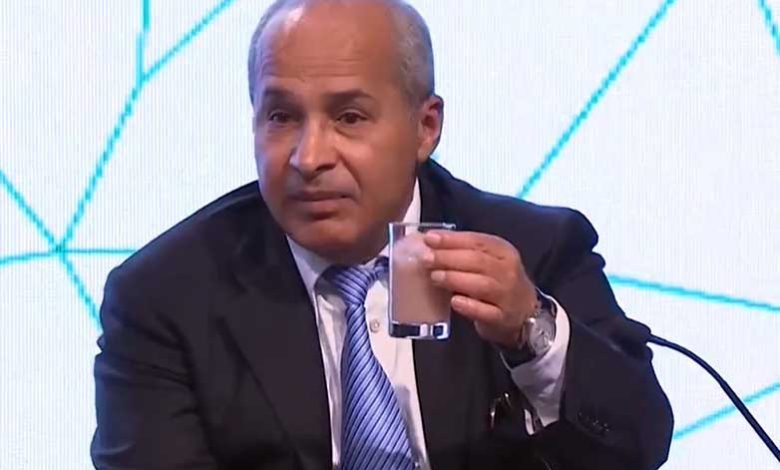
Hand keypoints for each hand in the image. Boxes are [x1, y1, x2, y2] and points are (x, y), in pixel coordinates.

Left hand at [422, 230, 537, 347]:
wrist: (524, 312)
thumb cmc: (498, 281)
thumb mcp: (488, 260)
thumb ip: (463, 250)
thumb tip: (430, 240)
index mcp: (503, 251)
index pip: (477, 241)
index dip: (452, 239)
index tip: (430, 238)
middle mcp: (507, 271)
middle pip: (477, 261)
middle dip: (448, 258)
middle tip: (426, 259)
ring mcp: (506, 295)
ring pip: (481, 284)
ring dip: (455, 279)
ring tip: (435, 277)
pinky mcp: (502, 317)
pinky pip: (485, 311)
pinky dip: (469, 306)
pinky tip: (454, 301)